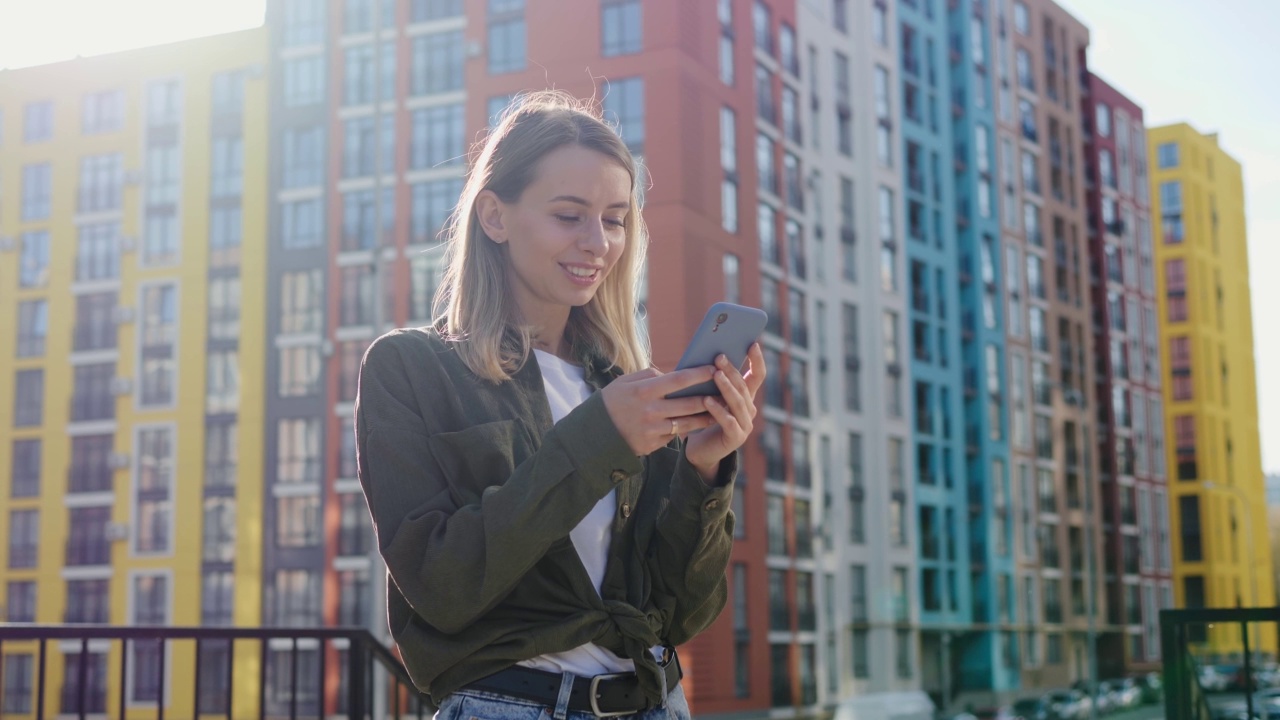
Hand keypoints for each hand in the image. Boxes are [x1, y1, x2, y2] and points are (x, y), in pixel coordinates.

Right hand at [601, 366, 721, 455]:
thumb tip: (672, 373)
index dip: (699, 374)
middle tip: (726, 391)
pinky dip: (686, 429)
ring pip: (687, 423)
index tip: (714, 368)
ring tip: (720, 410)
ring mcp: (653, 430)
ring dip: (706, 416)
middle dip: (710, 397)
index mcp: (644, 391)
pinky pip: (675, 435)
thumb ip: (649, 376)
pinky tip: (697, 423)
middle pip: (689, 404)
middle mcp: (650, 410)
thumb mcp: (624, 382)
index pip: (678, 380)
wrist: (596, 433)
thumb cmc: (612, 402)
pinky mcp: (653, 444)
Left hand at [684, 343, 765, 479]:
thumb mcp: (710, 396)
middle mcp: (749, 410)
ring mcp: (745, 425)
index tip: (753, 343)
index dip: (756, 360)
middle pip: (744, 386)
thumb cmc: (703, 419)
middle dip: (732, 370)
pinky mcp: (735, 438)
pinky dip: (718, 410)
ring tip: (716, 374)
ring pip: (737, 403)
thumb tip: (704, 355)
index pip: (757, 376)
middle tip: (719, 356)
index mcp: (746, 398)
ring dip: (726, 387)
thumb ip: (713, 381)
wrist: (701, 451)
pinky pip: (728, 421)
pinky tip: (707, 401)